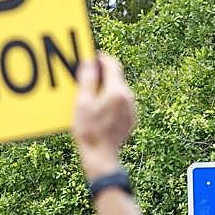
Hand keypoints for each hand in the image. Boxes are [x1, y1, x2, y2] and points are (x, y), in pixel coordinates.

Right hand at [74, 53, 136, 180]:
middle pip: (116, 77)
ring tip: (90, 93)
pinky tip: (98, 108)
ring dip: (105, 87)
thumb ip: (87, 79)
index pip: (112, 65)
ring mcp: (131, 109)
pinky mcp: (130, 119)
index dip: (100, 58)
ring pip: (118, 90)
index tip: (91, 57)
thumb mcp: (83, 102)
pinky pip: (120, 103)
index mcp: (117, 91)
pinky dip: (110, 100)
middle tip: (86, 75)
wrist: (100, 156)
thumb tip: (89, 61)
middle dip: (101, 74)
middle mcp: (128, 98)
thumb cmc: (89, 131)